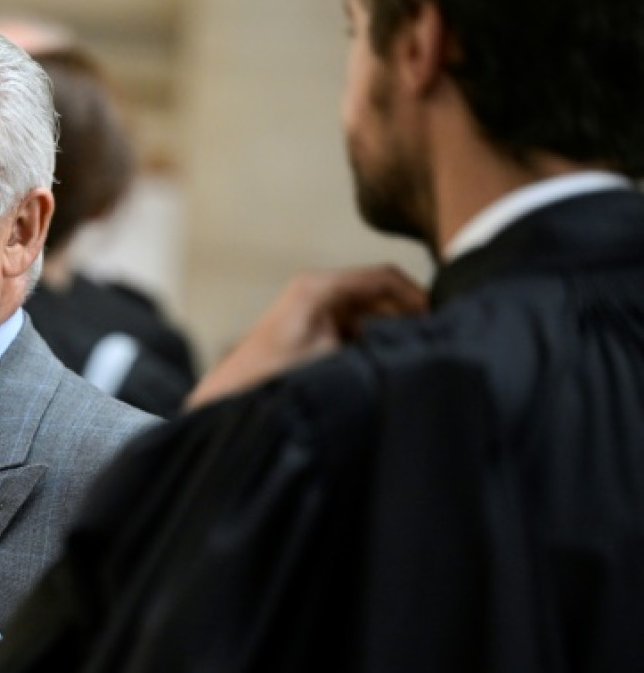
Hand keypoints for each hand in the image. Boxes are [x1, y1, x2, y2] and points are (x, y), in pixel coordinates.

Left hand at [186, 264, 426, 408]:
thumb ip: (375, 343)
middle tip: (434, 338)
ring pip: (370, 310)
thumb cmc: (276, 375)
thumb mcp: (333, 357)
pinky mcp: (314, 327)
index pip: (384, 277)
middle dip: (408, 313)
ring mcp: (315, 307)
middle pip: (379, 292)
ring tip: (415, 350)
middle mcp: (318, 290)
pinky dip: (374, 338)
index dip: (416, 295)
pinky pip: (356, 325)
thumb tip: (416, 342)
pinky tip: (387, 358)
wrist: (235, 395)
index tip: (438, 317)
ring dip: (393, 327)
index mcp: (321, 286)